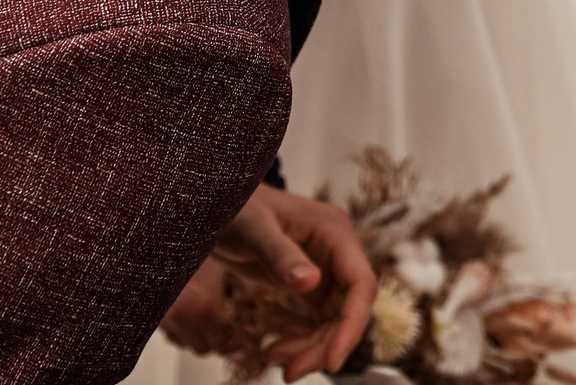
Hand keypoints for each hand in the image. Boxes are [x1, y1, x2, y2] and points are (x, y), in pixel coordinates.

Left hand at [162, 185, 376, 380]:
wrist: (215, 206)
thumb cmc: (234, 208)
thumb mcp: (252, 230)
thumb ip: (280, 255)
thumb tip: (310, 283)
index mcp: (334, 231)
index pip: (360, 284)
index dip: (352, 325)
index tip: (333, 361)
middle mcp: (337, 250)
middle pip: (349, 308)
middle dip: (324, 344)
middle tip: (291, 370)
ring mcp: (325, 266)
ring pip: (333, 319)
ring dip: (311, 345)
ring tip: (275, 358)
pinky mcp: (310, 281)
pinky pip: (318, 318)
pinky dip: (302, 336)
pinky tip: (279, 342)